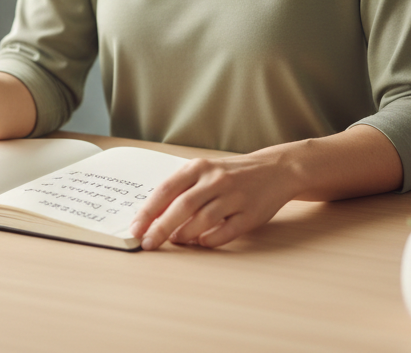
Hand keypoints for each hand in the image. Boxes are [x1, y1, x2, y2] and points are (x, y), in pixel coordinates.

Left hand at [128, 150, 297, 249]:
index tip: (135, 228)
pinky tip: (200, 242)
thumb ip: (182, 189)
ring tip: (175, 241)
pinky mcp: (250, 215)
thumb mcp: (205, 171)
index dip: (149, 210)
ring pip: (202, 220)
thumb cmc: (232, 173)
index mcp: (200, 166)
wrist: (275, 170)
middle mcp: (216, 179)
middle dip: (161, 228)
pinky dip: (209, 240)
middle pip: (182, 206)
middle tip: (147, 243)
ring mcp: (234, 197)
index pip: (167, 189)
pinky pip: (225, 232)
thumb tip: (153, 215)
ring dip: (184, 235)